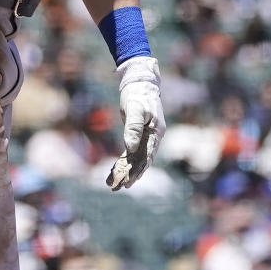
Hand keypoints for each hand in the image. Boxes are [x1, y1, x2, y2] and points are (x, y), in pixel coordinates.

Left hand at [108, 55, 165, 190]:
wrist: (139, 82)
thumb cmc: (137, 94)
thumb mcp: (135, 109)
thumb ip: (133, 128)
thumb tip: (130, 149)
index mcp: (156, 133)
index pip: (147, 156)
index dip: (138, 170)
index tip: (128, 181)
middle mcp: (153, 138)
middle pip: (142, 161)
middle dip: (131, 175)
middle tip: (118, 187)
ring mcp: (147, 137)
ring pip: (136, 159)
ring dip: (126, 171)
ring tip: (114, 184)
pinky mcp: (138, 135)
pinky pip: (132, 152)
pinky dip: (124, 162)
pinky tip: (116, 171)